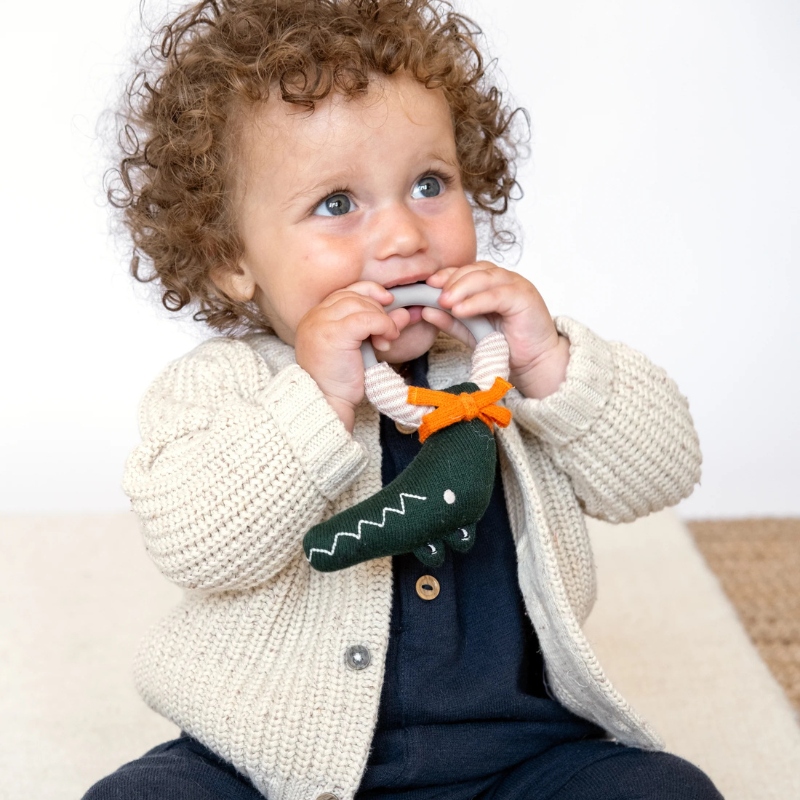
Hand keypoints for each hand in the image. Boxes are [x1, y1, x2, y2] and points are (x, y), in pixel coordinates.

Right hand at [294, 282, 411, 431]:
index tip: (388, 301)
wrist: (328, 402)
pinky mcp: (334, 333)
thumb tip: (406, 312)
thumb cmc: (340, 380)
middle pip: (354, 295)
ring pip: (360, 304)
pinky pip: (366, 318)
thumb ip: (378, 326)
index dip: (370, 292)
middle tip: (388, 332)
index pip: (345, 292)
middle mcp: (315, 316)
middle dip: (378, 309)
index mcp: (316, 317)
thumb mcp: (361, 347)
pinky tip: (386, 340)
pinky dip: (383, 325)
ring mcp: (321, 323)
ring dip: (382, 319)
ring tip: (387, 339)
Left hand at [424, 263, 569, 398]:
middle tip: (434, 295)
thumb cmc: (508, 345)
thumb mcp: (472, 332)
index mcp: (492, 284)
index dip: (447, 275)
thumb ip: (451, 321)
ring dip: (462, 288)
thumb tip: (424, 311)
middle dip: (451, 281)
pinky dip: (477, 301)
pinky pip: (497, 295)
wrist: (535, 362)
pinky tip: (461, 310)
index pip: (466, 270)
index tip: (428, 284)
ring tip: (445, 302)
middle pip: (474, 270)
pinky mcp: (524, 297)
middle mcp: (504, 280)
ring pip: (485, 278)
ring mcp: (516, 286)